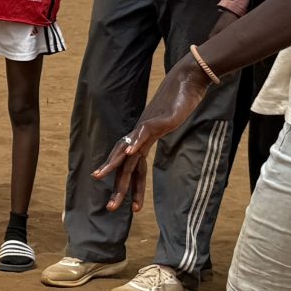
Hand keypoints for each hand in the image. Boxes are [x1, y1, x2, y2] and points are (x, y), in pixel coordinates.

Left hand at [93, 63, 210, 210]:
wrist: (188, 80)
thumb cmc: (181, 102)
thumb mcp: (170, 124)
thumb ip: (162, 131)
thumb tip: (162, 135)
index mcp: (145, 142)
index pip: (135, 170)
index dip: (131, 189)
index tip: (132, 208)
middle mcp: (141, 137)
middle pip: (125, 166)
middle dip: (117, 188)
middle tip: (110, 209)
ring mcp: (148, 128)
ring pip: (127, 150)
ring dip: (114, 165)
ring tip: (101, 177)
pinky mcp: (158, 119)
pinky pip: (144, 133)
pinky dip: (135, 142)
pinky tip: (129, 153)